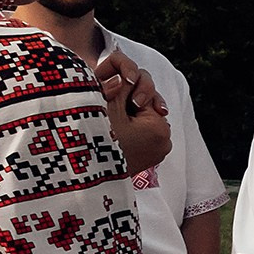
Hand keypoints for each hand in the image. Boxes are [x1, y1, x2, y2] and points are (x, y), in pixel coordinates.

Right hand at [95, 52, 171, 173]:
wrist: (88, 177)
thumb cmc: (95, 143)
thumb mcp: (109, 109)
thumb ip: (120, 89)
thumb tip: (124, 76)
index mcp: (160, 128)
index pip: (144, 96)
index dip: (126, 93)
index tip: (110, 100)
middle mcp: (165, 142)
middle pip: (146, 110)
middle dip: (129, 106)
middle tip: (109, 116)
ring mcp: (158, 153)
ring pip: (143, 123)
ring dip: (128, 119)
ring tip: (109, 127)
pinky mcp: (149, 161)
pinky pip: (142, 138)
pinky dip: (130, 133)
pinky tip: (115, 137)